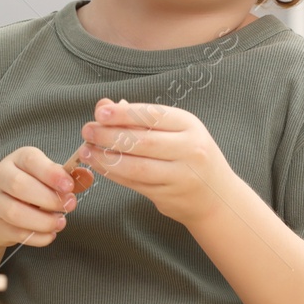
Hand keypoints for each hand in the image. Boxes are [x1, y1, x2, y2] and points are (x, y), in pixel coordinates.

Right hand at [0, 146, 78, 248]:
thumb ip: (65, 177)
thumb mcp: (41, 175)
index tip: (69, 186)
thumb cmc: (24, 187)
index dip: (51, 173)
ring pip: (15, 213)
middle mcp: (1, 177)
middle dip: (49, 199)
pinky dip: (38, 237)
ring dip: (43, 221)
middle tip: (69, 205)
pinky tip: (50, 234)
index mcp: (17, 160)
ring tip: (60, 222)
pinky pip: (17, 234)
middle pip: (20, 186)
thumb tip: (87, 177)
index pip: (30, 160)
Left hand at [78, 97, 231, 226]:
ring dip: (106, 158)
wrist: (216, 197)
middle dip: (109, 135)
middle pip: (141, 142)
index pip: (152, 115)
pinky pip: (134, 183)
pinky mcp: (168, 196)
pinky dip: (113, 174)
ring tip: (86, 150)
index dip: (124, 114)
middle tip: (87, 130)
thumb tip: (105, 105)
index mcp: (190, 126)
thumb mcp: (175, 131)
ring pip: (135, 167)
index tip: (100, 112)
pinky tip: (99, 165)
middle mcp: (189, 150)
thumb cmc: (191, 156)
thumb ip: (141, 118)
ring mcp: (180, 176)